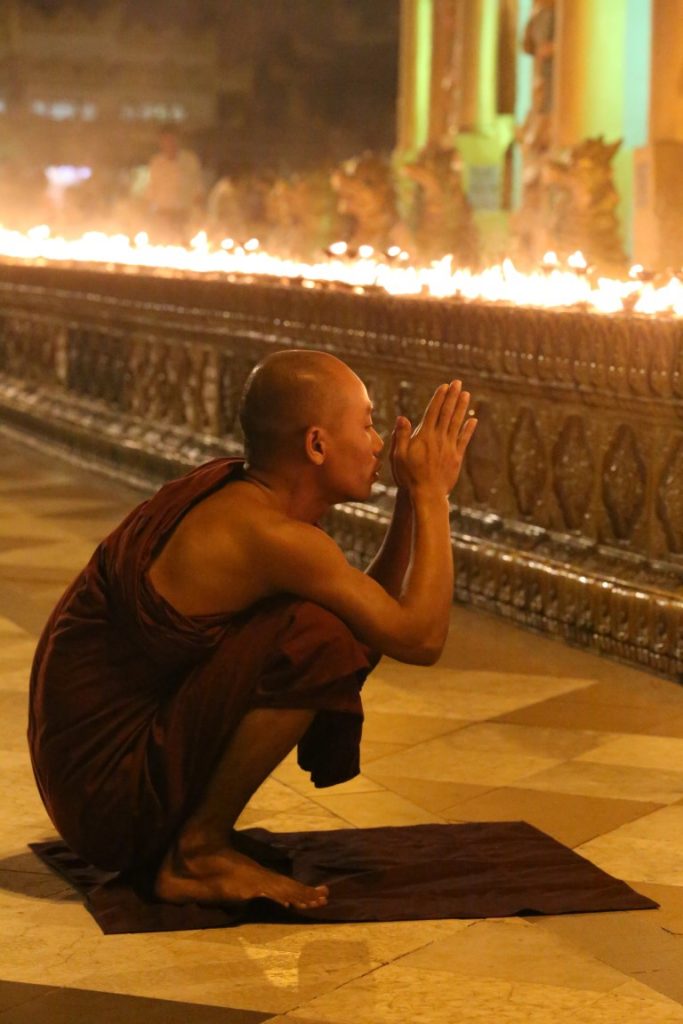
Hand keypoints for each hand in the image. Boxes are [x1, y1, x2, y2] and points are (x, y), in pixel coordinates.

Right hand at [390, 381, 476, 495]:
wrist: (427, 495)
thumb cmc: (409, 476)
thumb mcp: (398, 456)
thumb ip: (400, 436)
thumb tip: (402, 418)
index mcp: (424, 436)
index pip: (432, 412)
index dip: (439, 398)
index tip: (444, 386)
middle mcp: (439, 439)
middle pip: (447, 413)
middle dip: (452, 397)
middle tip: (457, 383)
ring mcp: (449, 447)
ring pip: (457, 423)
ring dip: (462, 408)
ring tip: (466, 394)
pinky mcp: (456, 458)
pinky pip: (464, 440)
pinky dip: (468, 429)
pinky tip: (473, 420)